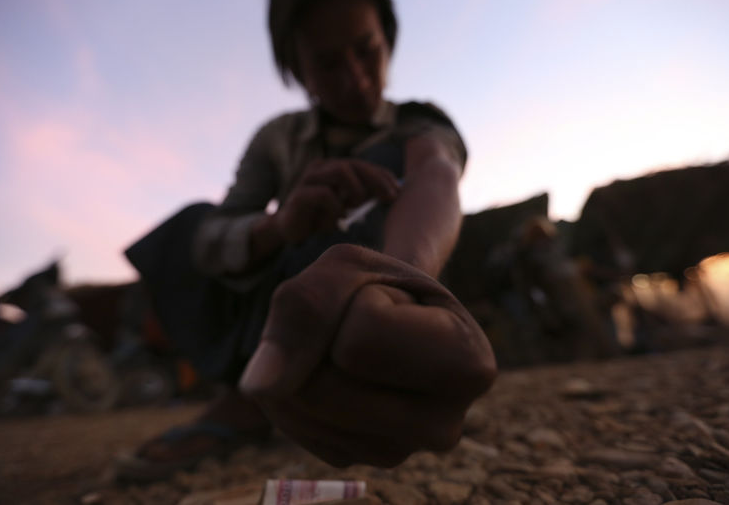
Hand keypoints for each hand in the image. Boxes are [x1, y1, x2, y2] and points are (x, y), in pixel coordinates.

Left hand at [239, 244, 496, 466]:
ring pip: (301, 409)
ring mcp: (398, 452)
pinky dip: (293, 392)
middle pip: (324, 386)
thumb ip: (304, 308)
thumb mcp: (347, 267)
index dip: (354, 305)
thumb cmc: (378, 286)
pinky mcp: (355, 461)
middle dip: (319, 341)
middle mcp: (444, 427)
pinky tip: (328, 374)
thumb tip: (260, 387)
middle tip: (358, 326)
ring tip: (342, 349)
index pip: (363, 339)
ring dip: (298, 365)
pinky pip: (293, 426)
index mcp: (468, 365)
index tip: (386, 301)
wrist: (389, 317)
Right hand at [274, 159, 399, 243]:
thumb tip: (389, 193)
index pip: (362, 165)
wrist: (289, 230)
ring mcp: (308, 179)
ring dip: (356, 190)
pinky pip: (324, 194)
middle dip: (376, 180)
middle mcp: (321, 168)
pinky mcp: (299, 195)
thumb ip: (361, 197)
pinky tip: (338, 219)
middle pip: (354, 164)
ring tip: (355, 207)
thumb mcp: (344, 205)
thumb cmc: (319, 217)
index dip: (382, 175)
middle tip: (390, 198)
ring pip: (340, 171)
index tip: (397, 191)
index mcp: (332, 167)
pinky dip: (337, 207)